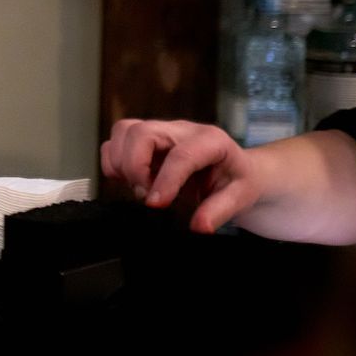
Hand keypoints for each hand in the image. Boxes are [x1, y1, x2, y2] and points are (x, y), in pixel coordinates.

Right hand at [100, 118, 258, 233]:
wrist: (234, 168)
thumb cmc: (237, 179)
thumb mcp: (240, 197)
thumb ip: (219, 211)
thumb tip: (199, 226)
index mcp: (210, 140)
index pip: (180, 155)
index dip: (164, 181)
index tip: (155, 204)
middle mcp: (181, 129)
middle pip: (141, 133)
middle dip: (134, 167)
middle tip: (146, 195)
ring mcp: (160, 131)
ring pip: (123, 132)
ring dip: (121, 163)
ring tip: (139, 187)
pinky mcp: (144, 138)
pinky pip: (115, 141)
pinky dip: (114, 162)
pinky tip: (132, 180)